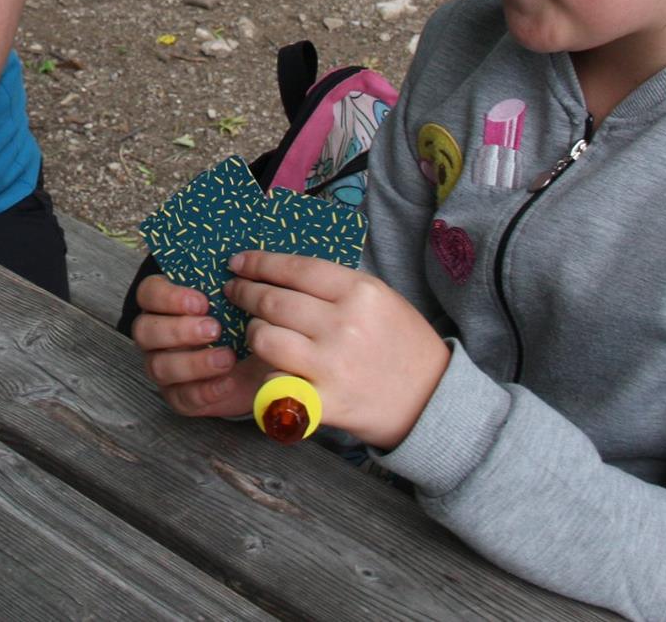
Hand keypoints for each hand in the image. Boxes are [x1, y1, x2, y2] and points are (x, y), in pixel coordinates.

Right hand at [129, 273, 271, 418]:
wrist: (265, 359)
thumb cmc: (248, 319)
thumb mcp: (246, 296)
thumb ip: (237, 280)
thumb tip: (243, 261)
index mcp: (166, 302)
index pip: (149, 293)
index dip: (169, 297)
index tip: (202, 302)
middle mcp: (157, 334)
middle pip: (145, 331)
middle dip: (178, 330)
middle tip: (214, 329)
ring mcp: (164, 366)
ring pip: (159, 367)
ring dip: (193, 363)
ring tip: (227, 358)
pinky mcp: (179, 396)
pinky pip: (181, 398)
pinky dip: (205, 391)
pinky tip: (228, 382)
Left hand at [224, 252, 449, 450]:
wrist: (432, 400)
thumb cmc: (402, 344)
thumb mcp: (380, 299)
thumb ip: (335, 285)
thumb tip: (281, 270)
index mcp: (360, 292)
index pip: (295, 268)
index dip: (259, 263)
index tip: (238, 263)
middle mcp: (344, 324)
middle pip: (273, 301)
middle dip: (244, 293)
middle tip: (233, 291)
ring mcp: (332, 364)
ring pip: (265, 338)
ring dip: (253, 332)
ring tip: (256, 330)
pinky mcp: (325, 402)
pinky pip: (274, 382)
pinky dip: (268, 375)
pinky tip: (272, 370)